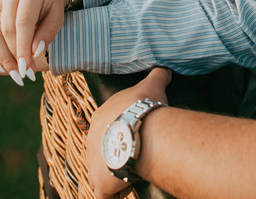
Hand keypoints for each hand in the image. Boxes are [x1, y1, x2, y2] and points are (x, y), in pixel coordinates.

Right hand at [0, 0, 67, 84]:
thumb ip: (47, 33)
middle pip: (3, 28)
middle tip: (22, 75)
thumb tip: (32, 52)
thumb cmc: (51, 6)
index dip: (23, 47)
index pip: (23, 22)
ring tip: (10, 72)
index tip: (26, 69)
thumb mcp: (57, 17)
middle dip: (11, 56)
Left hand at [86, 68, 171, 198]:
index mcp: (99, 118)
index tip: (138, 136)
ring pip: (101, 174)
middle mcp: (91, 140)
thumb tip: (165, 69)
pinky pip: (104, 195)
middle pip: (103, 152)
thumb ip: (156, 76)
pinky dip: (115, 194)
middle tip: (138, 155)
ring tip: (134, 173)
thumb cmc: (144, 107)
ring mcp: (93, 164)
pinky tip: (130, 187)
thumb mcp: (151, 85)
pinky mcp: (100, 184)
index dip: (122, 134)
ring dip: (116, 175)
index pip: (108, 128)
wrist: (141, 131)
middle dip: (118, 155)